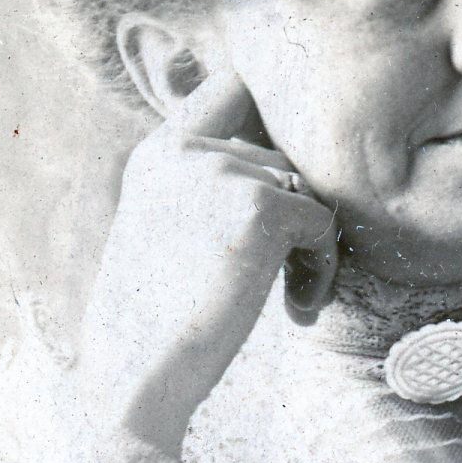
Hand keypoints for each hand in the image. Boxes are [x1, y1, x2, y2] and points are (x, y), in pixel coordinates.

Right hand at [71, 68, 337, 453]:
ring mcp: (221, 172)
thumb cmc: (154, 323)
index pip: (234, 88)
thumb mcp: (164, 233)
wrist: (138, 374)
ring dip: (306, 246)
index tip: (282, 187)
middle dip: (290, 215)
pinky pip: (323, 225)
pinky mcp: (260, 207)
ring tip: (287, 297)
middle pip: (280, 159)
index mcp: (158, 152)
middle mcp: (186, 149)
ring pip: (305, 193)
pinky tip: (297, 311)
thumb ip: (205, 191)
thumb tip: (283, 176)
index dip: (271, 124)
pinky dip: (322, 269)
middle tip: (281, 275)